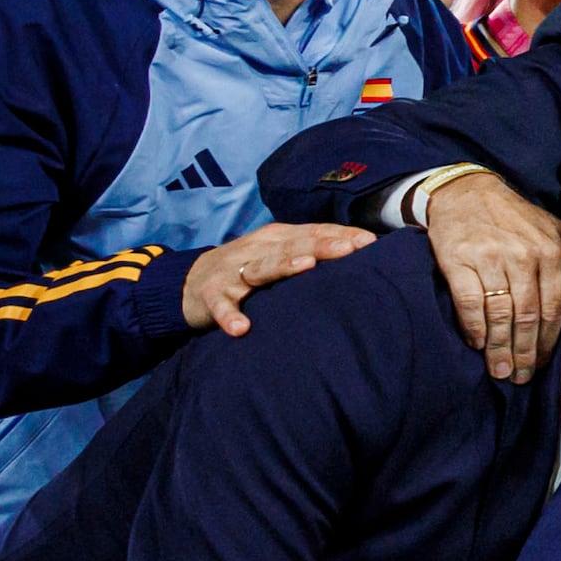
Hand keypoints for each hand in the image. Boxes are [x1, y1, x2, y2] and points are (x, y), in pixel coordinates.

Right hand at [185, 220, 367, 336]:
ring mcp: (233, 272)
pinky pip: (222, 306)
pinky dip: (230, 315)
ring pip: (261, 267)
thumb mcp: (278, 254)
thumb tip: (359, 254)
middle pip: (293, 245)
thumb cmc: (248, 267)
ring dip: (283, 266)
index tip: (370, 242)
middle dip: (322, 245)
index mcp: (277, 238)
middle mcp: (257, 249)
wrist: (190, 281)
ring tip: (306, 267)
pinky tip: (241, 328)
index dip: (340, 235)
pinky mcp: (212, 295)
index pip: (313, 232)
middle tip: (349, 248)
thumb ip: (311, 252)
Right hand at [418, 172, 560, 382]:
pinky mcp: (459, 260)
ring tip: (500, 370)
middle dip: (525, 352)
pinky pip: (470, 302)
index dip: (548, 342)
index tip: (541, 364)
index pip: (553, 308)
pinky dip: (474, 327)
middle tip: (520, 377)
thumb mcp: (556, 231)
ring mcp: (490, 258)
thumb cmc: (516, 219)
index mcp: (551, 252)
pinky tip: (477, 344)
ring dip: (500, 347)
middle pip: (528, 316)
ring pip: (500, 313)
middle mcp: (524, 256)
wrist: (468, 193)